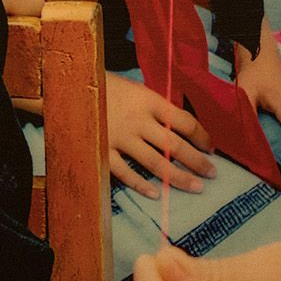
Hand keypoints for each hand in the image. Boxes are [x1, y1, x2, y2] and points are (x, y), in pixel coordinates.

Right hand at [106, 73, 215, 197]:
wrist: (68, 86)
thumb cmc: (106, 87)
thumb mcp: (135, 89)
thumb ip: (155, 107)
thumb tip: (181, 126)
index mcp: (149, 101)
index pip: (184, 121)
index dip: (202, 136)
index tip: (211, 148)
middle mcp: (138, 121)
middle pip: (175, 145)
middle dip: (197, 161)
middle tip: (212, 174)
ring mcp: (120, 138)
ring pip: (155, 163)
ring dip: (178, 177)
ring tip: (196, 187)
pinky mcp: (103, 151)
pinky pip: (125, 172)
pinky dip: (140, 184)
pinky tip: (155, 194)